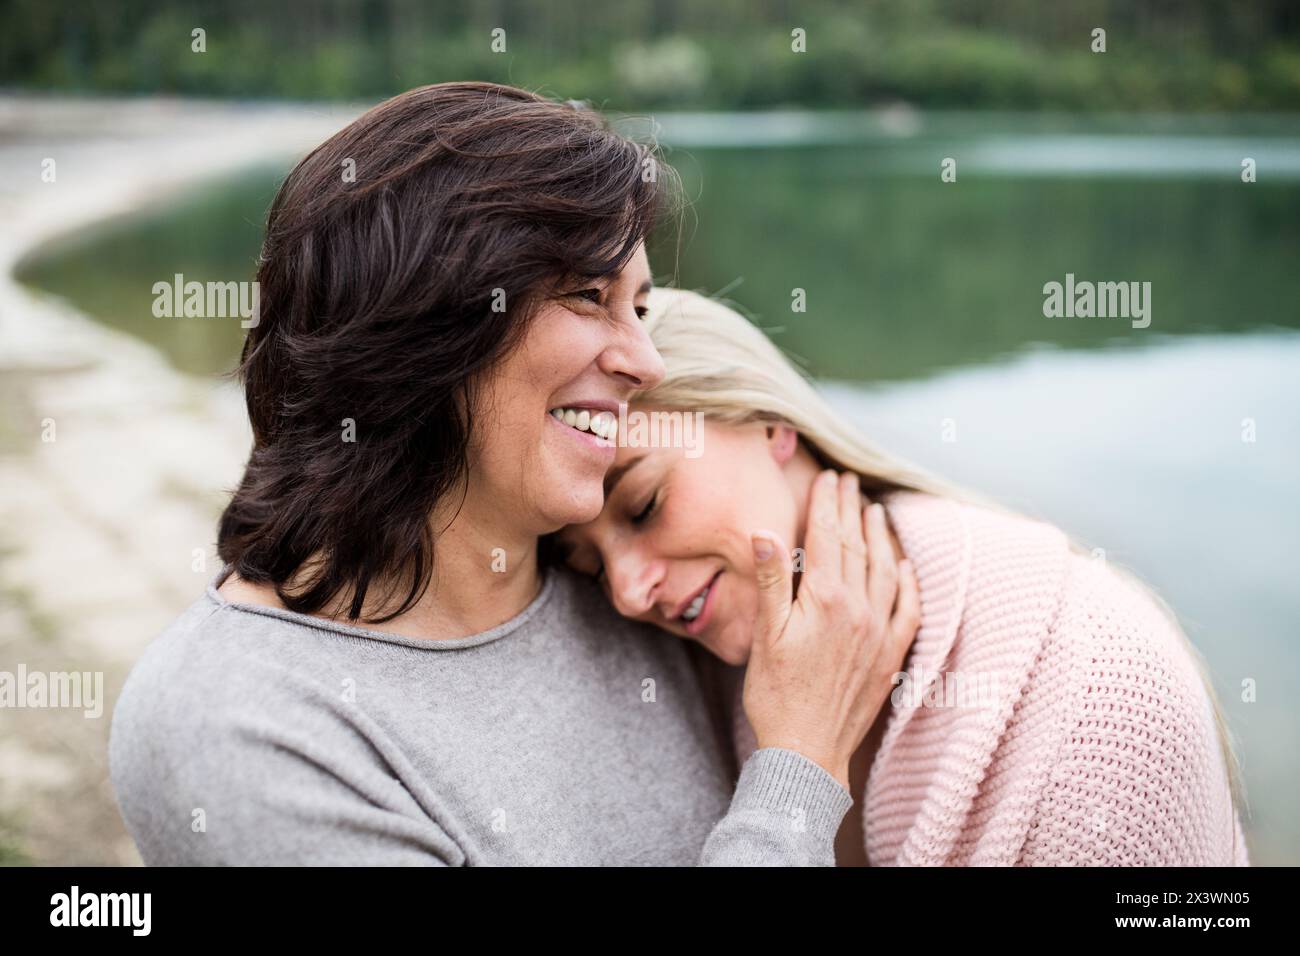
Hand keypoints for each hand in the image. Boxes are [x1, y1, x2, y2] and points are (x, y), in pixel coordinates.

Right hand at [741, 470, 920, 789]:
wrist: (806, 751)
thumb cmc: (775, 695)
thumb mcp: (764, 634)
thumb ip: (771, 580)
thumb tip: (766, 533)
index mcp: (824, 599)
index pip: (827, 537)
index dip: (827, 504)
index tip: (828, 477)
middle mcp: (859, 609)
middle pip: (856, 547)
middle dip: (851, 510)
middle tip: (849, 482)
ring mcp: (879, 632)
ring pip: (885, 571)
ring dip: (879, 537)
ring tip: (875, 511)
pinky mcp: (890, 657)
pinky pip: (908, 610)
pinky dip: (908, 583)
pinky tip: (904, 567)